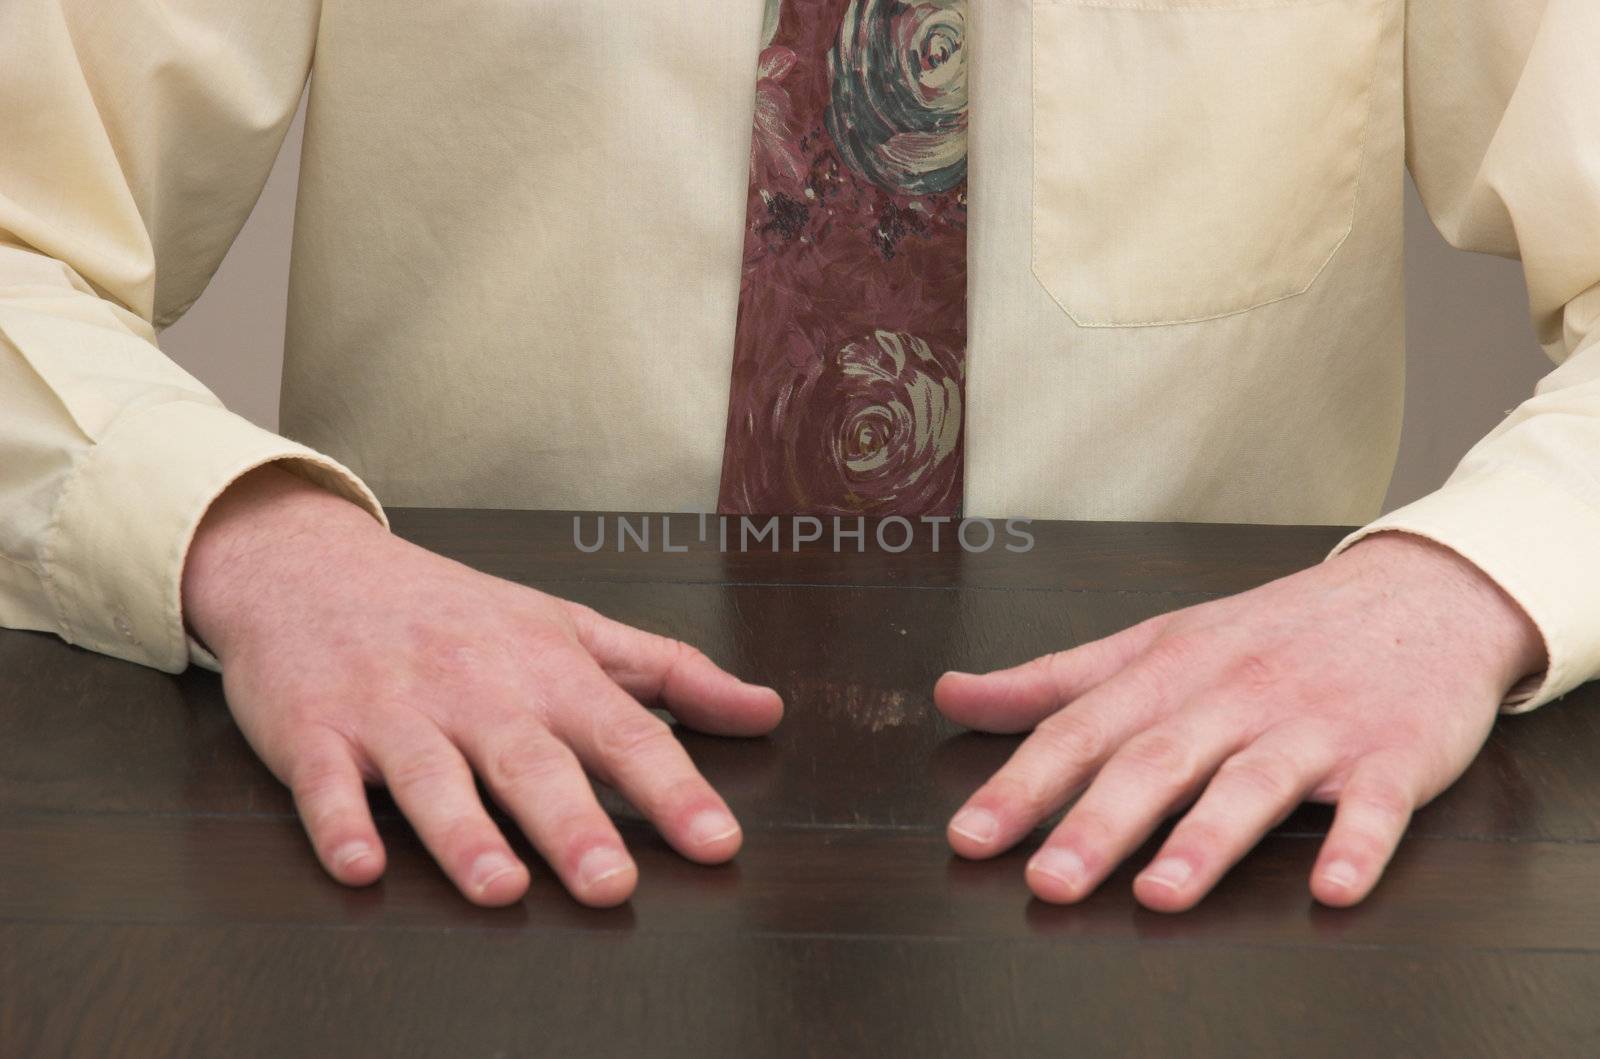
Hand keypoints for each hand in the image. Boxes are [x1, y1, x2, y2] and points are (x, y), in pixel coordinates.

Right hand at [182, 465, 781, 907]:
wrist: (314, 565)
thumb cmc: (458, 612)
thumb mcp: (572, 627)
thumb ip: (671, 673)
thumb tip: (766, 710)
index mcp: (548, 671)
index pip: (625, 734)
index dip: (675, 790)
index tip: (717, 842)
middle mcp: (478, 691)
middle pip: (532, 762)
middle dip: (573, 823)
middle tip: (611, 883)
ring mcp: (394, 711)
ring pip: (433, 776)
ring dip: (465, 834)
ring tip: (501, 887)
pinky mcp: (316, 732)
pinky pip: (327, 783)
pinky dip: (339, 823)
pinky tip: (360, 866)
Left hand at [937, 531, 1544, 910]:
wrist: (1419, 593)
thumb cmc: (1270, 631)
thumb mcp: (1155, 642)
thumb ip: (1053, 681)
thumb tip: (953, 695)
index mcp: (1168, 670)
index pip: (1082, 729)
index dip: (1023, 784)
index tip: (971, 836)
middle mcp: (1234, 696)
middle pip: (1157, 760)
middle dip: (1099, 822)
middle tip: (1048, 881)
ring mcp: (1315, 725)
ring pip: (1253, 782)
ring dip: (1207, 838)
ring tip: (1161, 891)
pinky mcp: (1393, 754)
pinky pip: (1377, 804)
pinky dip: (1358, 845)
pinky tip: (1333, 888)